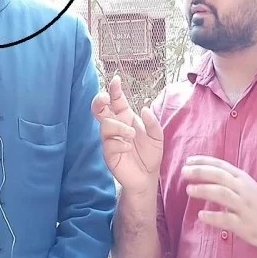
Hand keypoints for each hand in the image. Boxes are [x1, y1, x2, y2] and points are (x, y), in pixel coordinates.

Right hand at [91, 75, 163, 193]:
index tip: (116, 79)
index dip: (114, 89)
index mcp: (126, 118)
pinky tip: (128, 148)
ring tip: (131, 135)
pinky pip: (108, 145)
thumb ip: (152, 123)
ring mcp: (110, 140)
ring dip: (118, 127)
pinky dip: (119, 144)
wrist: (147, 177)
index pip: (117, 100)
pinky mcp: (109, 154)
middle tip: (105, 98)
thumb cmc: (150, 154)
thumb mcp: (157, 136)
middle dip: (99, 101)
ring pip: (105, 126)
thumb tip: (144, 109)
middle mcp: (115, 127)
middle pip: (99, 109)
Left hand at [182, 155, 256, 252]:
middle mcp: (244, 190)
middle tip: (184, 172)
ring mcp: (244, 207)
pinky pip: (226, 219)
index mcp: (243, 178)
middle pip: (220, 176)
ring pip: (223, 194)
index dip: (204, 161)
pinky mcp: (244, 225)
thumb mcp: (246, 186)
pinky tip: (201, 216)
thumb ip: (229, 180)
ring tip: (189, 190)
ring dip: (204, 190)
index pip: (221, 165)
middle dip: (200, 172)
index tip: (188, 160)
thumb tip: (204, 172)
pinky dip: (213, 217)